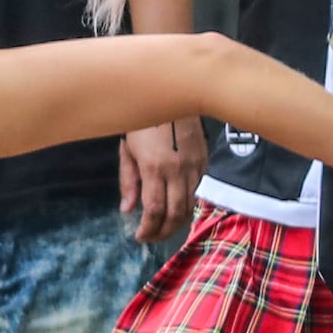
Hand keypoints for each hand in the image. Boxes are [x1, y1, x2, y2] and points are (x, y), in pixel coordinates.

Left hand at [120, 120, 199, 246]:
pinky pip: (198, 192)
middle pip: (175, 214)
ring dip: (177, 223)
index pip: (154, 210)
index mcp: (154, 168)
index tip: (139, 236)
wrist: (174, 95)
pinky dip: (188, 206)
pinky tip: (177, 209)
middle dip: (162, 232)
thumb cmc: (143, 121)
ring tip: (163, 228)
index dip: (148, 229)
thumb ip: (128, 181)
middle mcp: (177, 170)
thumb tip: (128, 210)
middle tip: (151, 237)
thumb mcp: (128, 149)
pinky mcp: (204, 162)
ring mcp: (194, 167)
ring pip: (190, 206)